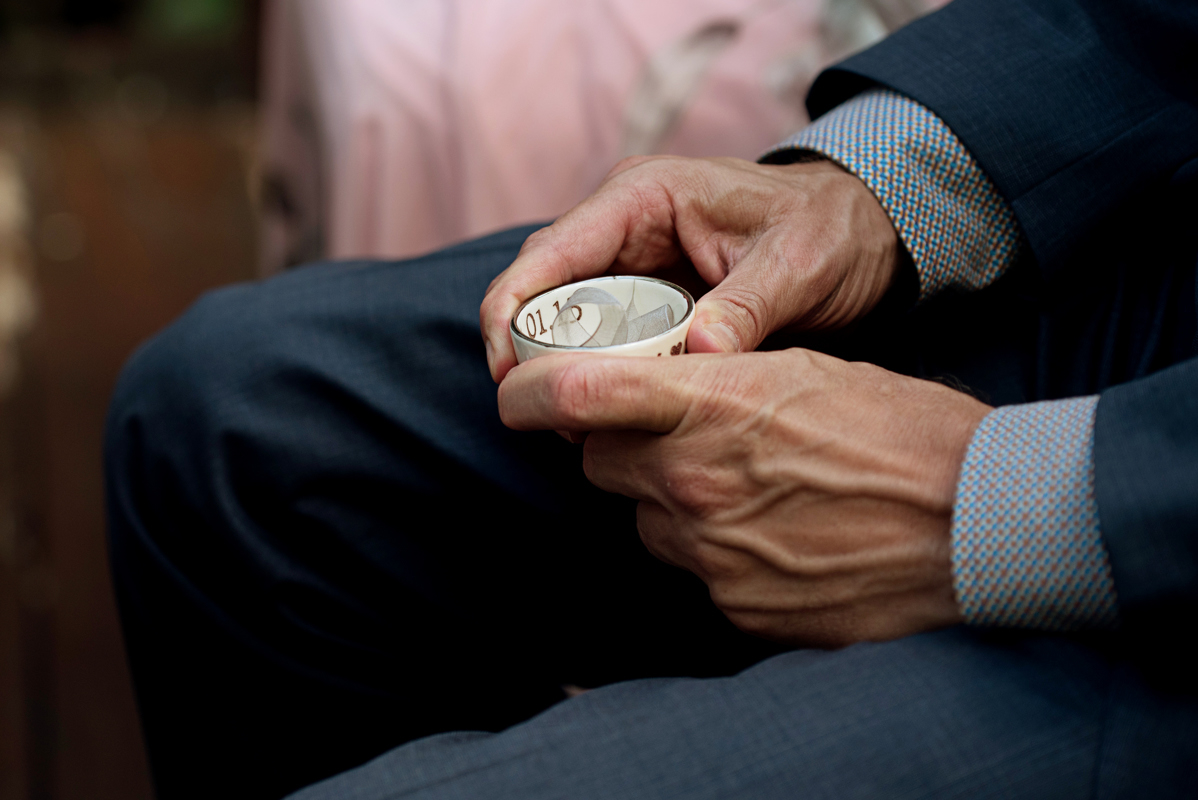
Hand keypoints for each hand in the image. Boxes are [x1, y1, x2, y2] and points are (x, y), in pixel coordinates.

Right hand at [480, 156, 901, 381]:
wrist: (856, 231)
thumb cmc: (826, 231)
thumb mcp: (796, 265)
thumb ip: (746, 307)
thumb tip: (701, 354)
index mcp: (642, 196)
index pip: (548, 253)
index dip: (512, 312)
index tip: (506, 373)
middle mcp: (621, 223)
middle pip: (542, 290)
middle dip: (531, 353)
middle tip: (545, 418)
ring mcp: (629, 259)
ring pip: (565, 319)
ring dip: (562, 370)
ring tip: (575, 427)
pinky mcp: (644, 295)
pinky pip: (601, 337)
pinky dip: (598, 373)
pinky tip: (608, 412)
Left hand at [498, 349, 990, 646]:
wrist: (976, 525)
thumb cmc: (901, 430)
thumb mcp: (804, 370)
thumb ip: (711, 380)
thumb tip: (655, 391)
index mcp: (713, 401)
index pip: (573, 395)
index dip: (527, 393)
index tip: (519, 395)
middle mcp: (694, 479)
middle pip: (599, 462)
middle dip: (621, 446)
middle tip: (680, 436)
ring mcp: (710, 550)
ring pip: (643, 517)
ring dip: (670, 500)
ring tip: (750, 490)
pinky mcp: (731, 605)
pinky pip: (689, 569)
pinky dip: (712, 551)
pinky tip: (774, 536)